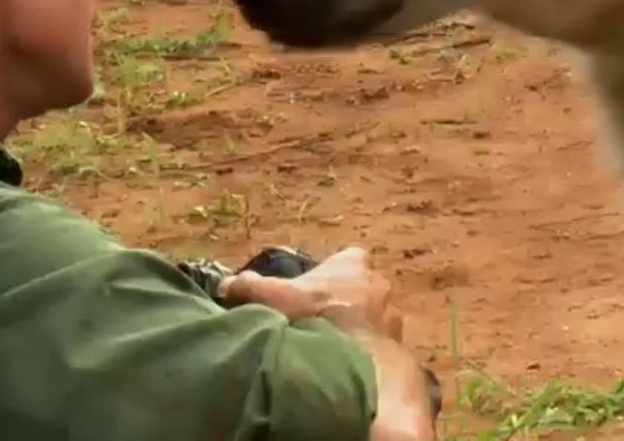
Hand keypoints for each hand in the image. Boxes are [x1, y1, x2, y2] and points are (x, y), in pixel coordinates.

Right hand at [216, 246, 403, 340]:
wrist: (352, 356)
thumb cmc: (315, 314)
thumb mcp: (274, 296)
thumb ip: (249, 286)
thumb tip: (225, 285)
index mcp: (354, 264)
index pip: (347, 260)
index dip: (330, 274)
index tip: (313, 291)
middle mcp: (379, 283)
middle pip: (360, 289)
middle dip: (345, 302)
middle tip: (321, 321)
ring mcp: (392, 314)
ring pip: (373, 317)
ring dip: (359, 328)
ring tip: (335, 346)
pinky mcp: (399, 343)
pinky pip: (381, 344)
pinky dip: (368, 351)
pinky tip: (350, 364)